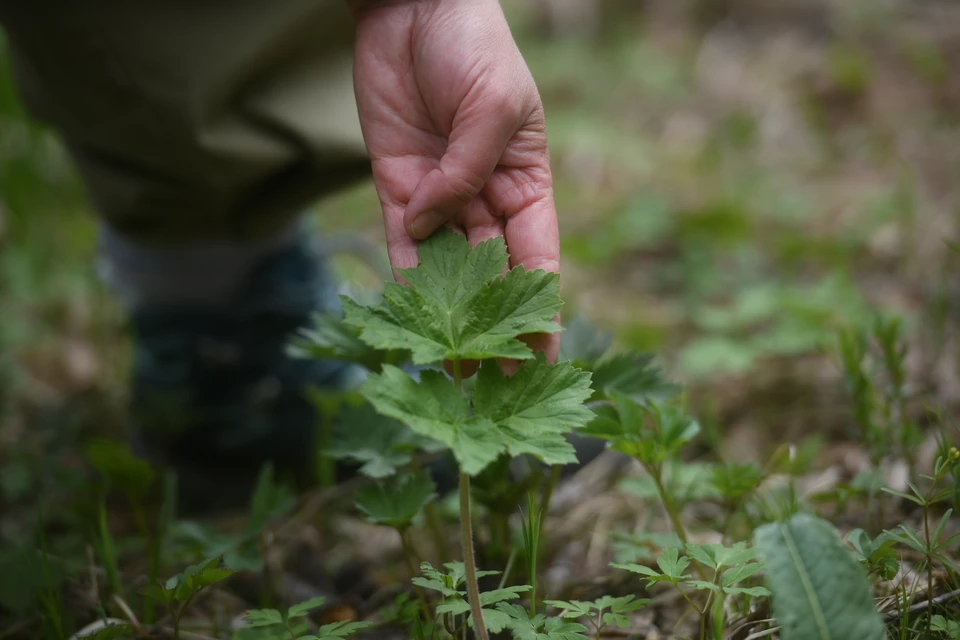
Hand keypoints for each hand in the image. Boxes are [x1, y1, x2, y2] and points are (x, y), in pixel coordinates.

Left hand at [351, 0, 560, 363]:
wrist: (414, 7)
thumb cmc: (474, 47)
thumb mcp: (493, 106)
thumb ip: (467, 171)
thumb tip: (433, 226)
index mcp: (526, 182)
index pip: (538, 259)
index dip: (541, 310)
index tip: (544, 359)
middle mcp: (484, 197)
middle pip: (491, 274)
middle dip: (490, 325)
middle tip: (487, 378)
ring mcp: (439, 194)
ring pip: (445, 266)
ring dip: (444, 312)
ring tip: (444, 361)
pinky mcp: (395, 184)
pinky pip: (400, 238)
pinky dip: (402, 272)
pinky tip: (405, 312)